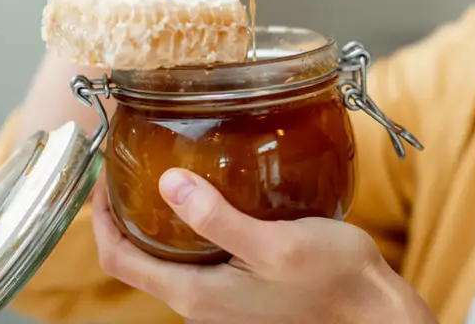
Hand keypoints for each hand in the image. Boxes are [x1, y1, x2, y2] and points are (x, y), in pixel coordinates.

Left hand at [92, 169, 436, 323]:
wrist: (374, 313)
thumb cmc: (335, 281)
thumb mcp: (275, 243)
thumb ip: (218, 217)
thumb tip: (168, 183)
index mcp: (199, 295)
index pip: (120, 260)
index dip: (100, 217)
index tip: (100, 173)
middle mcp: (201, 305)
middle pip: (136, 261)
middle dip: (122, 213)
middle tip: (126, 164)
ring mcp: (221, 303)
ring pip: (166, 261)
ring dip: (154, 221)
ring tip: (164, 172)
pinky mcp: (241, 295)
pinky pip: (197, 261)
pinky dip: (187, 229)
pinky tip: (211, 198)